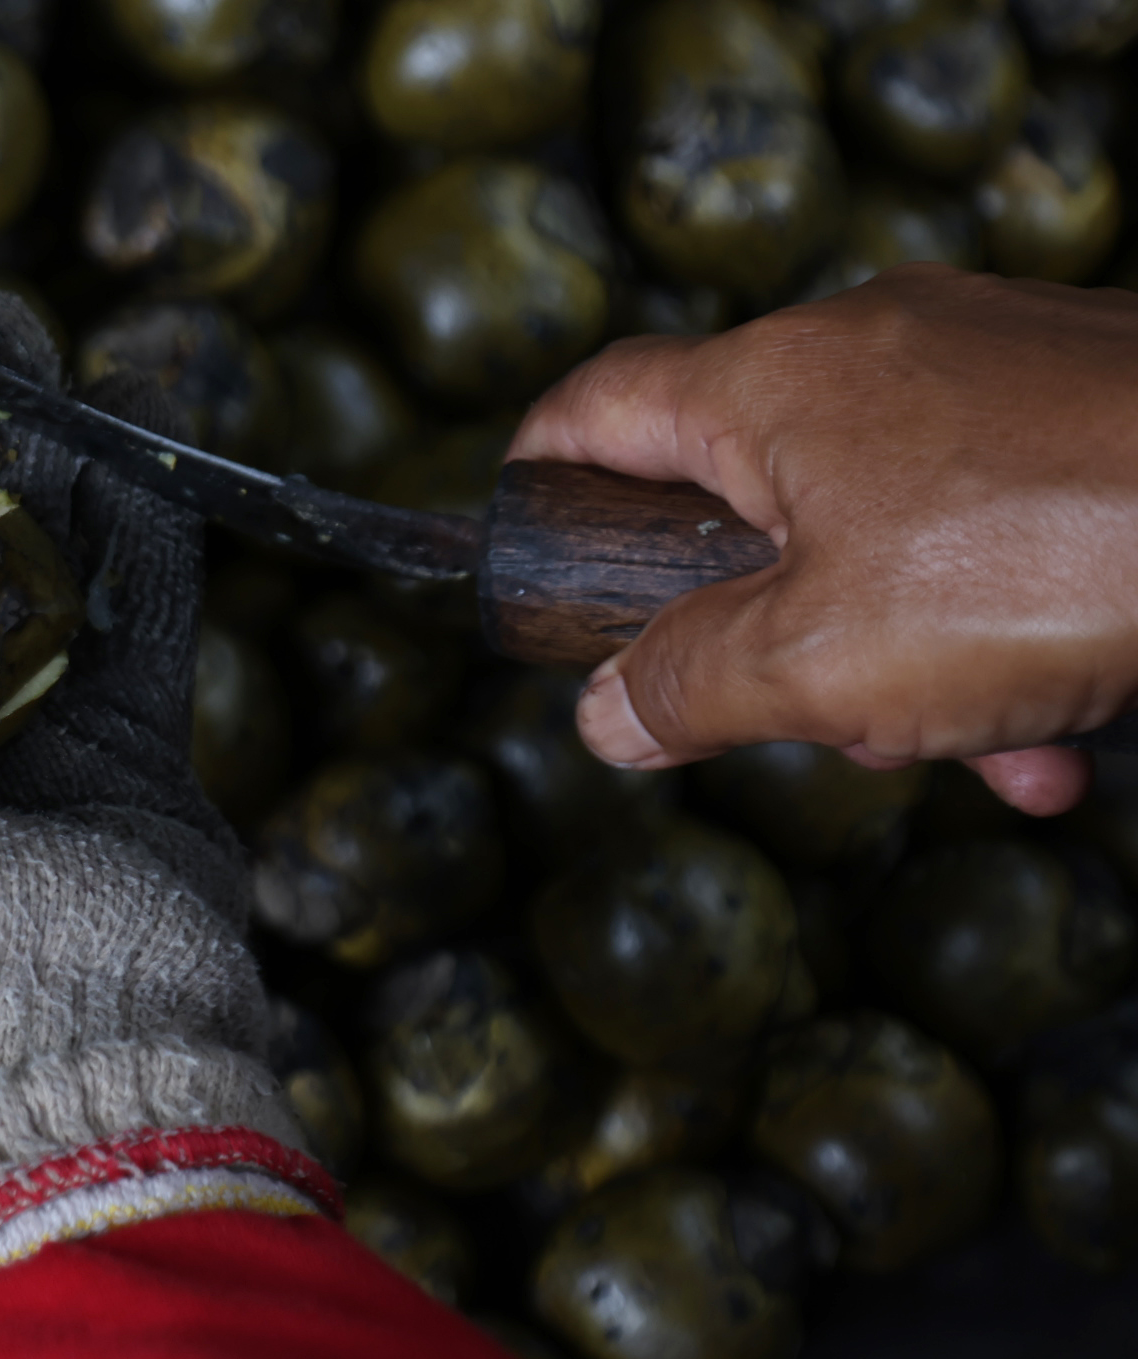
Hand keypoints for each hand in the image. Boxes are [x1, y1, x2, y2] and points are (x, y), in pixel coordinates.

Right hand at [508, 264, 1137, 815]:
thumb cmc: (1051, 559)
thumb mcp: (823, 664)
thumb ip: (688, 688)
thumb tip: (609, 714)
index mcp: (771, 387)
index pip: (596, 406)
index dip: (541, 477)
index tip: (531, 544)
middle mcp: (871, 350)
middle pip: (754, 496)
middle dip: (773, 633)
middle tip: (806, 719)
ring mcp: (988, 367)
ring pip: (886, 530)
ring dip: (906, 662)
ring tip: (974, 752)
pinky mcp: (1084, 404)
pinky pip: (994, 523)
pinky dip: (1001, 630)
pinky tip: (1058, 737)